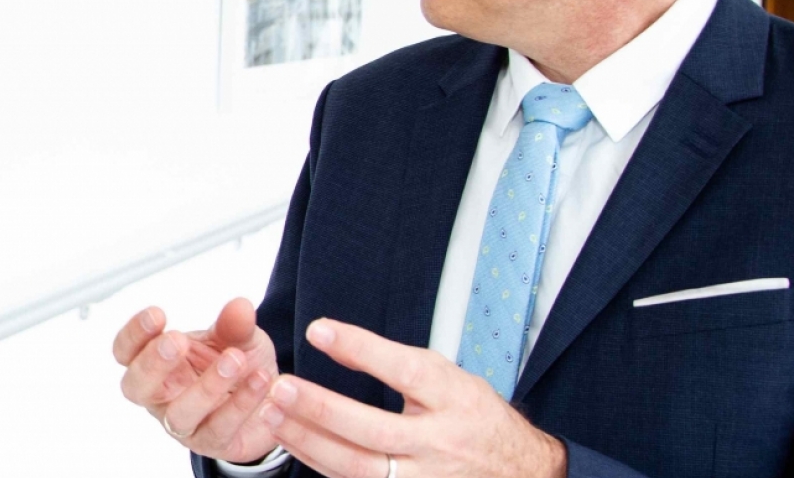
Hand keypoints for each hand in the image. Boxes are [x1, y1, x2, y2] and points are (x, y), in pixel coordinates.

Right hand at [112, 298, 281, 464]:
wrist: (272, 402)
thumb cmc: (239, 366)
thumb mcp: (238, 339)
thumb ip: (234, 325)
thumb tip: (240, 306)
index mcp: (156, 364)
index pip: (126, 351)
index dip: (134, 334)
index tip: (158, 314)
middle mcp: (161, 397)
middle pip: (136, 387)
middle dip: (153, 363)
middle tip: (178, 341)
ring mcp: (183, 425)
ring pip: (178, 415)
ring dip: (205, 387)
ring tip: (234, 360)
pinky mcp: (212, 443)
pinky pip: (219, 429)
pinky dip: (240, 404)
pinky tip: (259, 380)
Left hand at [256, 318, 566, 477]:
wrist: (520, 471)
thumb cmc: (473, 418)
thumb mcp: (450, 378)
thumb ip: (397, 363)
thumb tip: (328, 336)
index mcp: (455, 399)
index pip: (407, 371)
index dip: (362, 350)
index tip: (318, 330)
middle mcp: (442, 442)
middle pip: (375, 431)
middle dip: (323, 409)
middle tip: (281, 386)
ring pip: (359, 468)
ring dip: (310, 442)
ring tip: (273, 415)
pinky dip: (321, 466)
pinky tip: (295, 444)